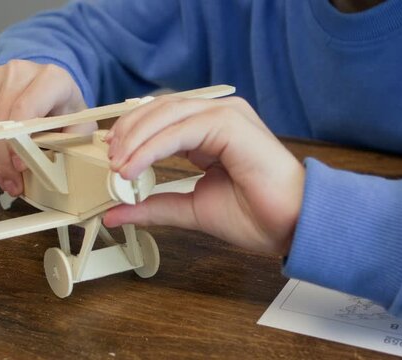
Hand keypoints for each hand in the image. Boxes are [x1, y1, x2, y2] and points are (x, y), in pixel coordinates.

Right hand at [0, 60, 92, 195]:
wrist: (53, 90)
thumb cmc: (65, 112)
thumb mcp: (78, 128)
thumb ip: (66, 144)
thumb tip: (44, 168)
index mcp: (52, 78)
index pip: (24, 109)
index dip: (17, 142)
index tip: (19, 167)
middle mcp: (20, 70)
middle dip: (2, 159)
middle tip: (11, 182)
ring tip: (1, 175)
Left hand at [103, 96, 304, 254]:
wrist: (292, 226)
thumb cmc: (256, 215)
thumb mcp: (191, 209)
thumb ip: (155, 206)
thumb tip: (115, 211)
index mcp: (210, 130)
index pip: (161, 119)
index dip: (132, 134)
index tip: (111, 156)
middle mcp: (218, 116)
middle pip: (160, 110)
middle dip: (129, 133)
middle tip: (109, 160)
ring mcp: (226, 115)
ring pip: (167, 114)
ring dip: (136, 139)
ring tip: (118, 166)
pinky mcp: (231, 124)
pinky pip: (181, 130)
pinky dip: (152, 147)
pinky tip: (134, 166)